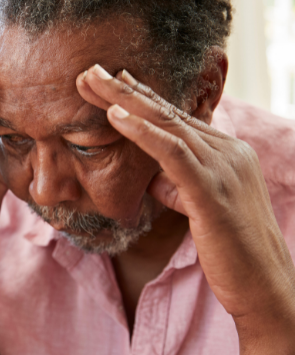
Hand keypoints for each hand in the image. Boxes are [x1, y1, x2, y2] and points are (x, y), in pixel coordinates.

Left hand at [78, 65, 294, 354]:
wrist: (263, 284)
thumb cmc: (229, 248)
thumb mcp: (198, 207)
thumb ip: (177, 185)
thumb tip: (152, 176)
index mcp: (225, 152)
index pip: (177, 118)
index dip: (143, 97)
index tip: (114, 80)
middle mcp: (227, 150)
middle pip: (168, 112)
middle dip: (125, 90)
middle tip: (91, 70)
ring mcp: (222, 167)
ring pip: (167, 124)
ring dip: (125, 101)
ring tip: (92, 81)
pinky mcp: (212, 190)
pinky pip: (172, 153)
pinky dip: (142, 132)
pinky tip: (116, 116)